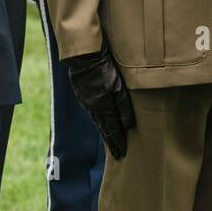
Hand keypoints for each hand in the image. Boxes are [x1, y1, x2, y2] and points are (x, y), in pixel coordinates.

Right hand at [65, 44, 135, 158]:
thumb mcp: (119, 85)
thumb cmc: (104, 67)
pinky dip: (98, 120)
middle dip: (111, 141)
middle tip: (117, 154)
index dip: (118, 141)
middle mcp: (93, 107)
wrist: (83, 56)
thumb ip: (124, 105)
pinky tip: (101, 122)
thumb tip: (129, 125)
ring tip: (110, 142)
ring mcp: (86, 100)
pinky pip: (92, 112)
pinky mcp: (82, 94)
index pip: (112, 128)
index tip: (122, 153)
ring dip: (104, 132)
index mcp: (102, 106)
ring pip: (97, 121)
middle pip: (104, 128)